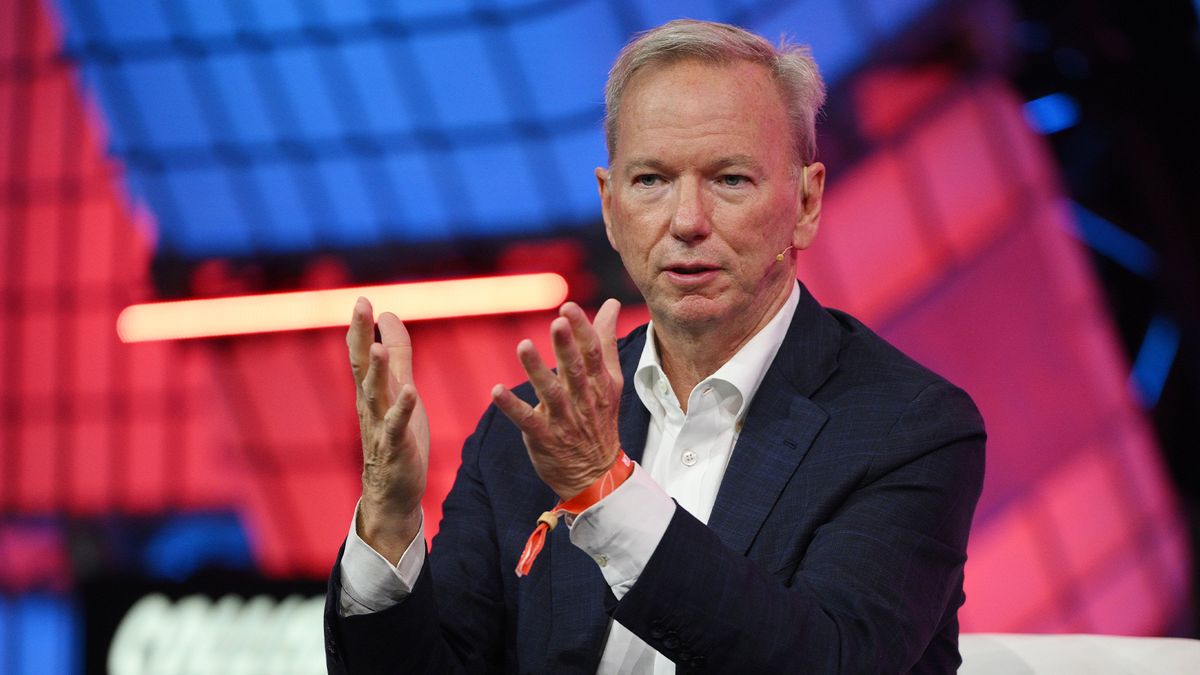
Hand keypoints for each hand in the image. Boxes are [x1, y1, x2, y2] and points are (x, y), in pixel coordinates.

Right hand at [347, 297, 429, 561]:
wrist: (393, 491)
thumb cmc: (396, 436)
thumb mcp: (400, 387)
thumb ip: (396, 353)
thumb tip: (387, 315)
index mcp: (371, 390)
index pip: (361, 354)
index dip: (360, 327)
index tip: (361, 298)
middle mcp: (370, 405)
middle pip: (362, 366)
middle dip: (360, 335)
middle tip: (360, 306)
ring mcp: (380, 427)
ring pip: (375, 395)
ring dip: (374, 370)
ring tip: (374, 346)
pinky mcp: (396, 448)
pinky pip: (397, 427)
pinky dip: (401, 409)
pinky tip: (409, 391)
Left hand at [492, 299, 622, 500]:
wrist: (597, 474)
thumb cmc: (600, 418)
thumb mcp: (611, 380)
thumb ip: (606, 340)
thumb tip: (611, 303)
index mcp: (600, 383)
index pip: (593, 352)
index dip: (582, 329)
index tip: (568, 307)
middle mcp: (584, 399)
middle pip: (575, 370)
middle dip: (566, 346)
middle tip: (557, 322)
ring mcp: (563, 420)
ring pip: (551, 392)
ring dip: (537, 370)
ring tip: (524, 346)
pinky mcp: (544, 437)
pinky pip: (526, 420)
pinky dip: (512, 406)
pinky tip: (496, 391)